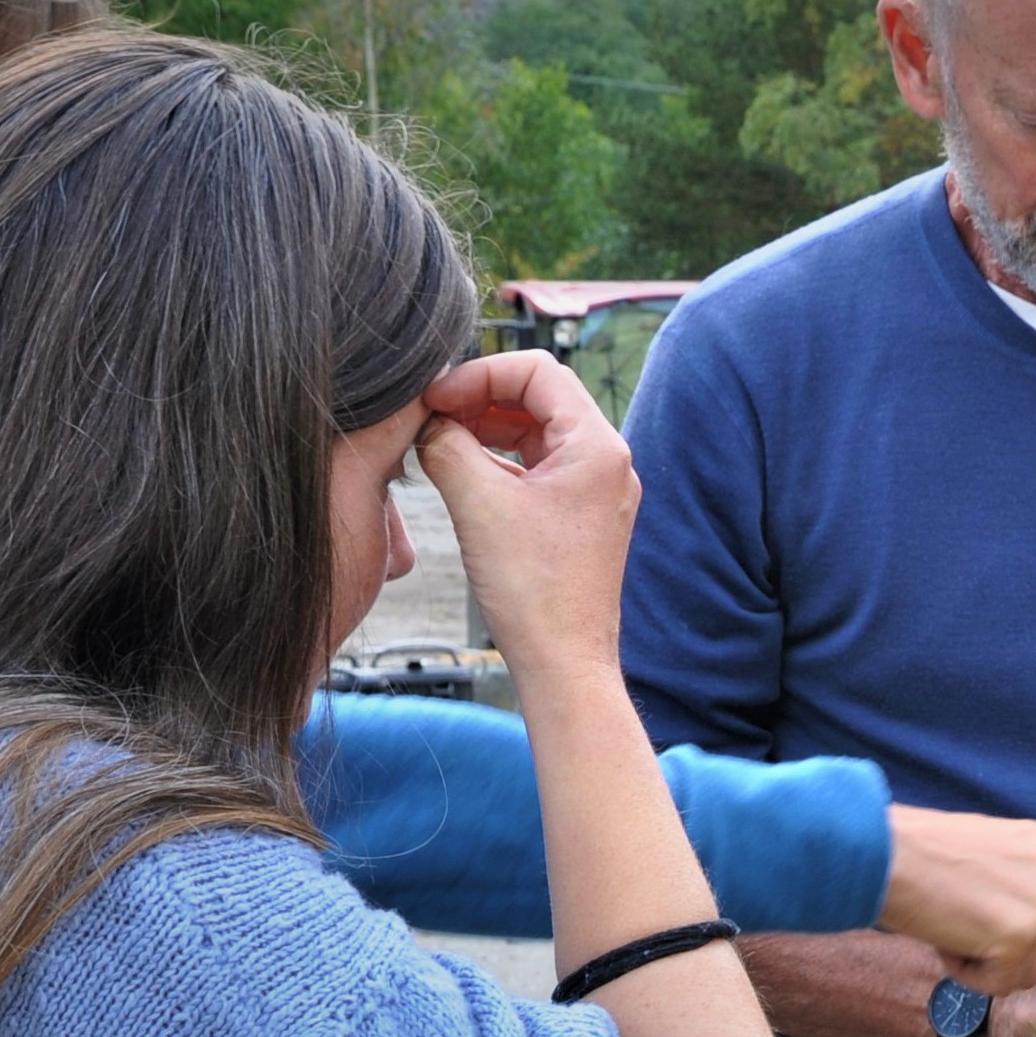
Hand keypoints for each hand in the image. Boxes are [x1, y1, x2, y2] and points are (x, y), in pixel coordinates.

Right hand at [418, 353, 637, 673]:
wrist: (564, 664)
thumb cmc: (533, 591)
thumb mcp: (477, 504)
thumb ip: (447, 446)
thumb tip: (428, 421)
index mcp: (597, 446)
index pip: (537, 372)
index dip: (479, 374)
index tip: (434, 398)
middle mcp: (607, 462)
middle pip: (539, 399)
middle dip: (480, 399)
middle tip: (429, 418)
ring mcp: (597, 491)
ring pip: (536, 435)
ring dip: (486, 430)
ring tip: (438, 444)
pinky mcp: (581, 518)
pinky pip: (537, 470)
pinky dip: (499, 463)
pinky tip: (461, 475)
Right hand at [880, 806, 1035, 995]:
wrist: (887, 854)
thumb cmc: (918, 852)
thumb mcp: (986, 851)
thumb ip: (1020, 878)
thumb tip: (1030, 922)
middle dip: (1008, 951)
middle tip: (960, 922)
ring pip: (1025, 971)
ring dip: (983, 964)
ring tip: (950, 925)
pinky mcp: (1020, 938)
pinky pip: (1000, 984)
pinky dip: (969, 975)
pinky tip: (948, 941)